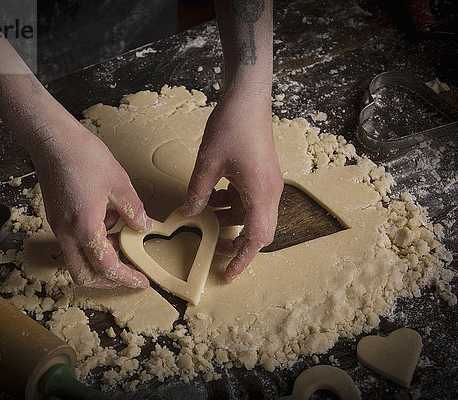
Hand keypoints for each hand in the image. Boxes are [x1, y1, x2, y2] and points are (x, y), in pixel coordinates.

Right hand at [27, 117, 150, 288]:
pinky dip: (92, 239)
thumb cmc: (83, 156)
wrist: (52, 139)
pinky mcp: (55, 217)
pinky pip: (74, 240)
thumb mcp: (119, 183)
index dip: (126, 278)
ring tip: (120, 228)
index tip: (141, 281)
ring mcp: (58, 226)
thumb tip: (143, 227)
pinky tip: (106, 215)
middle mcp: (67, 232)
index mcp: (85, 227)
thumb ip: (133, 211)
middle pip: (83, 274)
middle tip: (127, 272)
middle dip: (106, 280)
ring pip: (78, 258)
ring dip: (100, 254)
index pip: (106, 267)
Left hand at [183, 85, 282, 281]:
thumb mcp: (208, 162)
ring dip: (231, 221)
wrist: (248, 98)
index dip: (242, 259)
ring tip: (206, 219)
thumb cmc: (232, 126)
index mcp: (260, 193)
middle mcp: (270, 192)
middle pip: (259, 230)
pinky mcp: (262, 175)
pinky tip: (213, 196)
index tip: (228, 273)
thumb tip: (187, 214)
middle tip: (214, 249)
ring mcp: (268, 183)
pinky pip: (250, 199)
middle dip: (237, 243)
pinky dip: (233, 204)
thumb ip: (198, 192)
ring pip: (252, 215)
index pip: (256, 238)